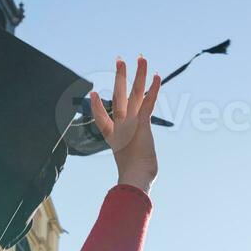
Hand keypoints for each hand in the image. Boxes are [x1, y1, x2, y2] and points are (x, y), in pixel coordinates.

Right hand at [90, 56, 161, 193]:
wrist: (134, 178)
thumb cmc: (133, 179)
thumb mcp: (131, 173)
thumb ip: (131, 175)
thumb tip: (133, 193)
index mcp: (114, 137)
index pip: (103, 118)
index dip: (97, 106)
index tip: (95, 94)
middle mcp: (121, 125)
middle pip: (119, 95)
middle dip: (120, 77)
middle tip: (119, 60)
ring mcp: (130, 122)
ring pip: (133, 93)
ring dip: (136, 74)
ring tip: (139, 57)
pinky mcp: (142, 122)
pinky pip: (148, 101)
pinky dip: (153, 88)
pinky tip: (156, 74)